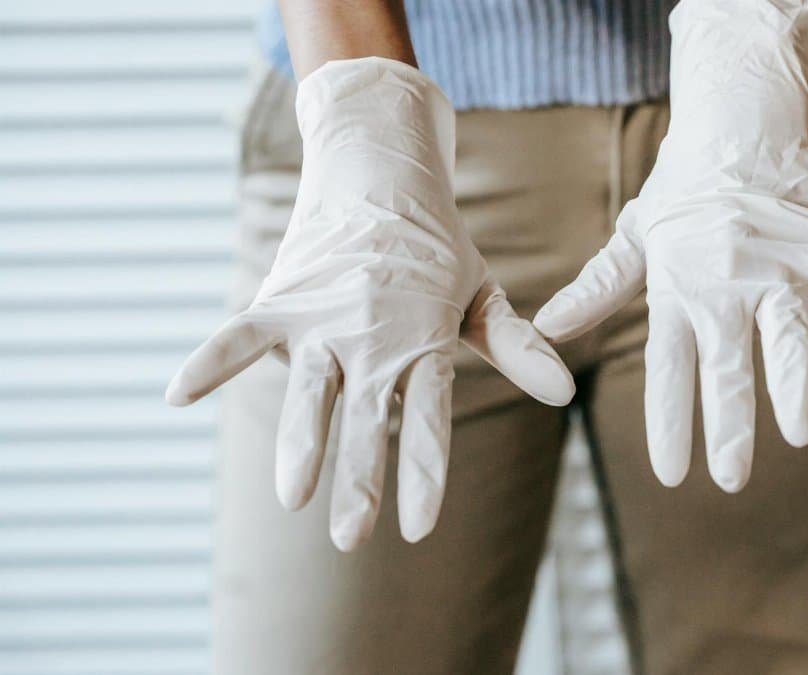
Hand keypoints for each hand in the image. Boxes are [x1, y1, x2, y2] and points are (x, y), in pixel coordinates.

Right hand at [167, 57, 573, 549]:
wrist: (381, 172)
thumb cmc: (438, 249)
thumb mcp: (481, 296)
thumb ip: (515, 348)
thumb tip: (566, 394)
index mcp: (426, 342)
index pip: (429, 418)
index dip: (424, 471)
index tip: (419, 527)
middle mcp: (375, 338)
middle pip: (367, 417)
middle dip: (359, 476)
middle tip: (352, 537)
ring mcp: (325, 319)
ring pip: (310, 389)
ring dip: (301, 439)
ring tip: (292, 495)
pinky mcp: (284, 299)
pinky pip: (241, 333)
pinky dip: (212, 359)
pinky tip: (178, 395)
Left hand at [533, 0, 807, 492]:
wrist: (741, 116)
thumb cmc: (685, 185)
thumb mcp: (637, 235)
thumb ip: (598, 288)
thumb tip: (545, 328)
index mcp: (678, 286)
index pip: (670, 366)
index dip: (671, 421)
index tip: (671, 472)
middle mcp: (727, 282)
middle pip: (728, 364)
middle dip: (728, 425)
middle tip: (729, 479)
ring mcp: (780, 265)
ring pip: (787, 336)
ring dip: (792, 386)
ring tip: (798, 436)